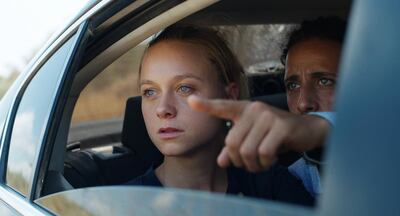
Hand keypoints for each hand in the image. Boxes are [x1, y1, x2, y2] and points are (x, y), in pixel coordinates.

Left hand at [187, 95, 329, 171]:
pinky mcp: (281, 126)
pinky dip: (266, 163)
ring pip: (247, 151)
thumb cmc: (276, 135)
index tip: (190, 100)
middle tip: (251, 164)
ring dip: (253, 165)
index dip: (206, 105)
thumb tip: (221, 161)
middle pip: (232, 143)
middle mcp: (254, 109)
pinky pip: (264, 153)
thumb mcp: (254, 140)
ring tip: (262, 163)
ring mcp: (268, 116)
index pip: (223, 107)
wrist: (306, 130)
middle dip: (239, 161)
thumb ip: (236, 148)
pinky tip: (271, 159)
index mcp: (244, 110)